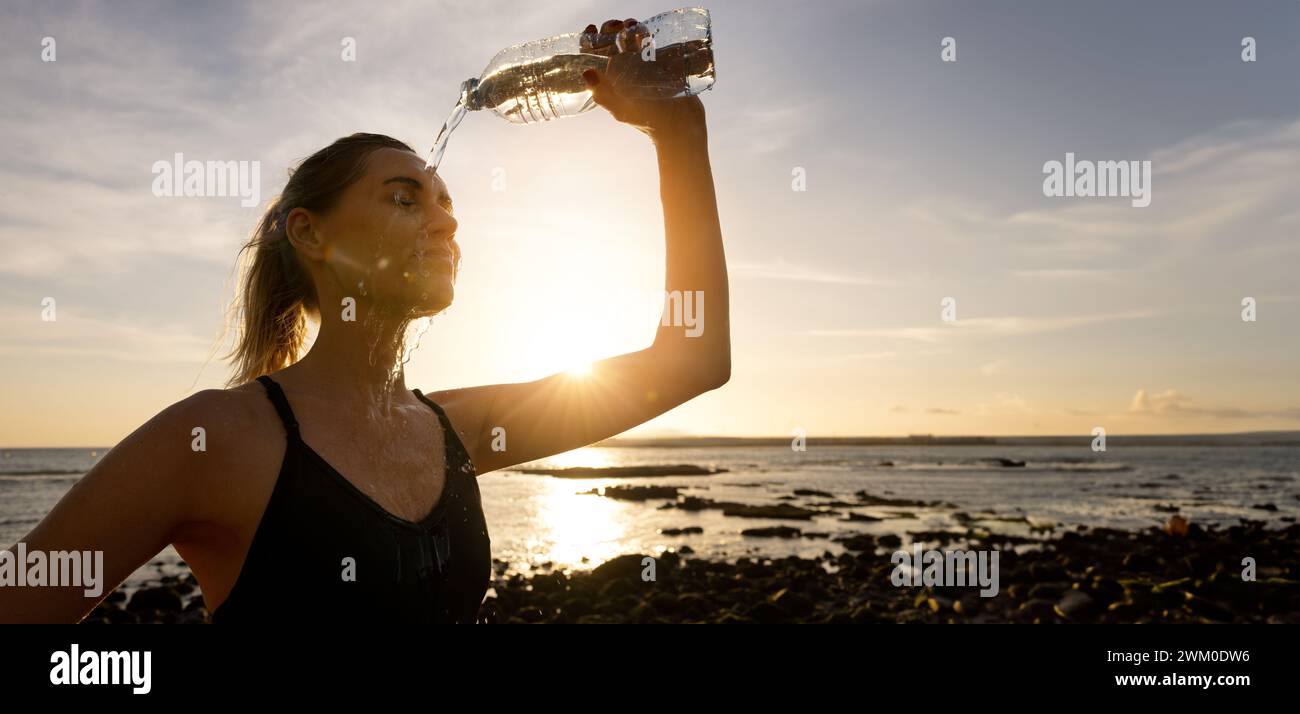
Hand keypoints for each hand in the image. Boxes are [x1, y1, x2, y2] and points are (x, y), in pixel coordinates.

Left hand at [579, 17, 706, 144]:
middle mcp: (623, 71)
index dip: (589, 40)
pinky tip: (645, 31)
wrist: (679, 124)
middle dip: (610, 30)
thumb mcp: (622, 108)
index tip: (591, 29)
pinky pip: (649, 42)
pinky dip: (645, 33)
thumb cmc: (647, 120)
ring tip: (632, 25)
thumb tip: (586, 73)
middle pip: (611, 43)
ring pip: (629, 40)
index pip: (593, 57)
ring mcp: (641, 65)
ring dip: (628, 28)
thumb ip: (603, 93)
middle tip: (616, 26)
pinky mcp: (658, 62)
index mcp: (610, 81)